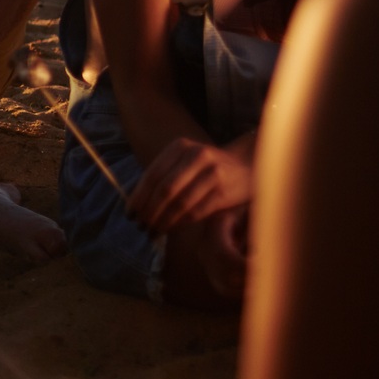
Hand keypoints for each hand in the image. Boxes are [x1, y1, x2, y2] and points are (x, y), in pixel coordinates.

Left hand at [129, 138, 253, 232]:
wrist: (248, 166)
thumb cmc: (208, 168)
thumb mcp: (184, 161)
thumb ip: (163, 176)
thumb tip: (135, 204)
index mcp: (180, 147)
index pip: (152, 175)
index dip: (138, 197)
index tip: (129, 214)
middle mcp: (196, 156)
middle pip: (164, 190)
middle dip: (149, 212)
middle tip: (140, 226)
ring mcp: (213, 173)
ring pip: (179, 203)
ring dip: (162, 221)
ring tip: (152, 231)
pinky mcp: (224, 192)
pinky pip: (195, 212)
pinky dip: (179, 223)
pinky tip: (170, 229)